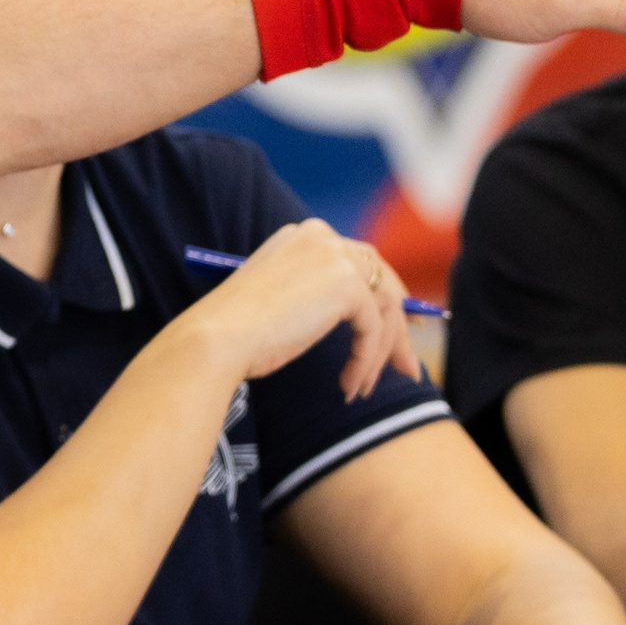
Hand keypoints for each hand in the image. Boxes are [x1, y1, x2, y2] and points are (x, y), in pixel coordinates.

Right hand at [169, 220, 416, 397]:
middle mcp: (323, 237)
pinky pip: (374, 329)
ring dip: (380, 354)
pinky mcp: (348, 284)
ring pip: (385, 308)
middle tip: (408, 367)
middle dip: (398, 329)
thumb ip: (318, 295)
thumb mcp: (281, 300)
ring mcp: (337, 257)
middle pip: (382, 282)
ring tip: (363, 388)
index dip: (386, 298)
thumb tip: (367, 318)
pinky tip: (349, 384)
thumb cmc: (236, 330)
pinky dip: (366, 361)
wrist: (217, 338)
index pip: (361, 263)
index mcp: (304, 236)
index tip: (400, 331)